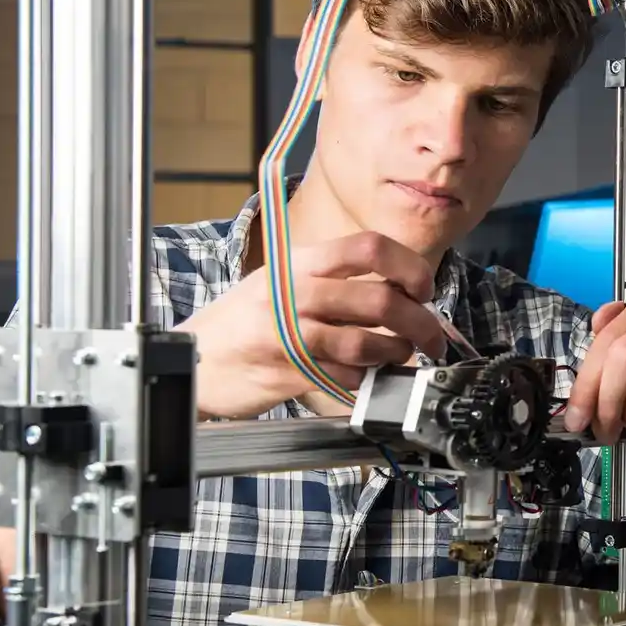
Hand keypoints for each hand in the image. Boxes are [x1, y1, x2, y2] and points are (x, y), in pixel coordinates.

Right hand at [178, 231, 445, 418]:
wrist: (193, 359)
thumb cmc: (243, 321)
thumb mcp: (280, 282)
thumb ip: (332, 280)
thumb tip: (400, 290)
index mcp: (298, 263)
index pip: (368, 248)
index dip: (408, 266)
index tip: (424, 288)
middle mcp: (294, 292)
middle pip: (379, 300)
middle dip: (421, 323)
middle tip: (433, 337)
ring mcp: (288, 333)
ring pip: (366, 342)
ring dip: (396, 353)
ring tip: (400, 356)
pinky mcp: (287, 371)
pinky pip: (344, 376)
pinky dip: (365, 378)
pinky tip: (365, 375)